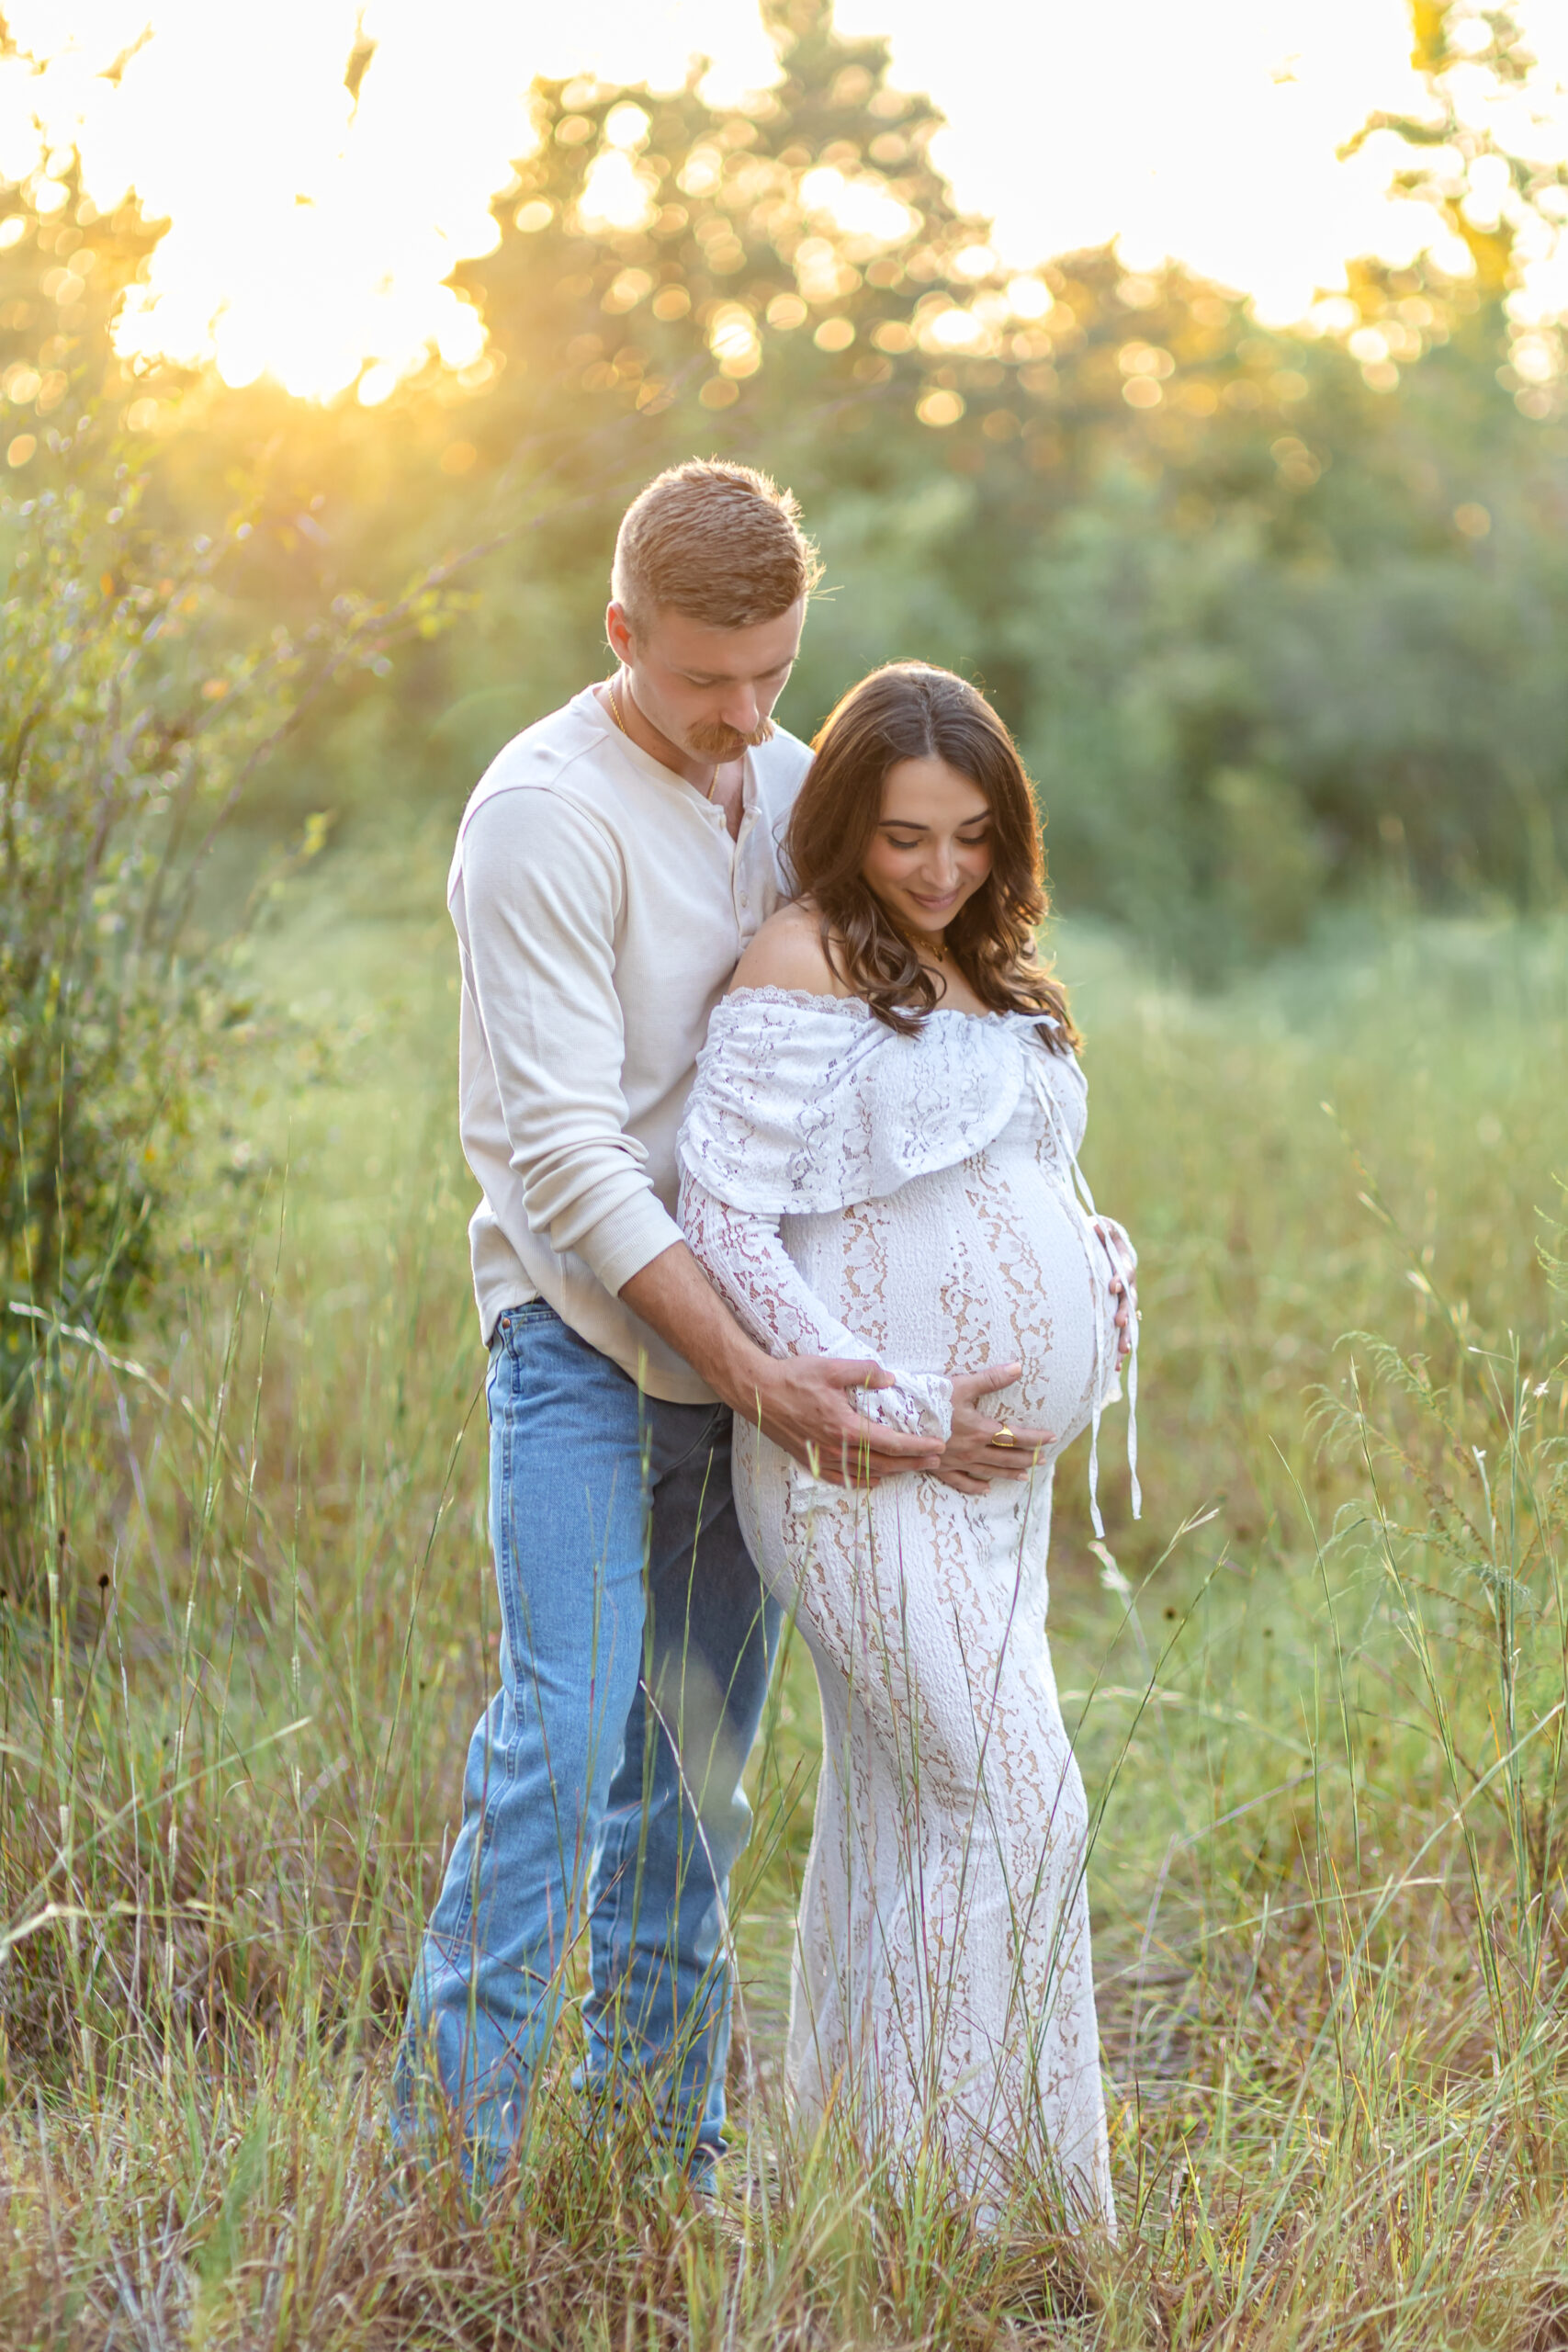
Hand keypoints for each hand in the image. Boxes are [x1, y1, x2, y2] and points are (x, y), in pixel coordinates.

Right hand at [746, 1353, 942, 1486]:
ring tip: (912, 1468)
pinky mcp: (810, 1460)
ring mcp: (823, 1458)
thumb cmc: (793, 1377)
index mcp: (846, 1427)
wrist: (755, 1392)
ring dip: (893, 1472)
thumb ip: (865, 1372)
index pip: (892, 1443)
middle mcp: (837, 1448)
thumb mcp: (831, 1367)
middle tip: (936, 1461)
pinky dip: (862, 1481)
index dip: (918, 1447)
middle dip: (913, 1463)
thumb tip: (891, 1378)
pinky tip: (873, 1480)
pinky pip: (841, 1478)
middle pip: (884, 1463)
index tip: (938, 1446)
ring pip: (866, 1473)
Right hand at [931, 1363, 1054, 1497]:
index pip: (1017, 1436)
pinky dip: (975, 1487)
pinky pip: (962, 1482)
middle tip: (1043, 1459)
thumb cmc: (929, 1401)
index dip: (1037, 1437)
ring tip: (1025, 1477)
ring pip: (990, 1472)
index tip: (1052, 1437)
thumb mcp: (962, 1385)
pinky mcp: (941, 1468)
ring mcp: (958, 1462)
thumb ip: (991, 1379)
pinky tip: (985, 1490)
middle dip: (1027, 1458)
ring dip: (1009, 1474)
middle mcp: (973, 1451)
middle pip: (1007, 1458)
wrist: (898, 1421)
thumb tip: (1018, 1367)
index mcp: (981, 1431)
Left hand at [1094, 1221, 1137, 1362]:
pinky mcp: (1118, 1316)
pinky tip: (1115, 1366)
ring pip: (1129, 1322)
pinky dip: (1118, 1349)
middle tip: (1119, 1321)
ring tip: (1122, 1351)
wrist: (1104, 1253)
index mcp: (1124, 1266)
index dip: (1121, 1278)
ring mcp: (1125, 1303)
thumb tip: (1096, 1225)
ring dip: (1126, 1335)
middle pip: (1131, 1300)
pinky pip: (1121, 1334)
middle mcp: (1128, 1287)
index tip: (1112, 1285)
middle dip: (1125, 1311)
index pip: (1125, 1272)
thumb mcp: (1102, 1231)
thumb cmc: (1099, 1241)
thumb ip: (1102, 1229)